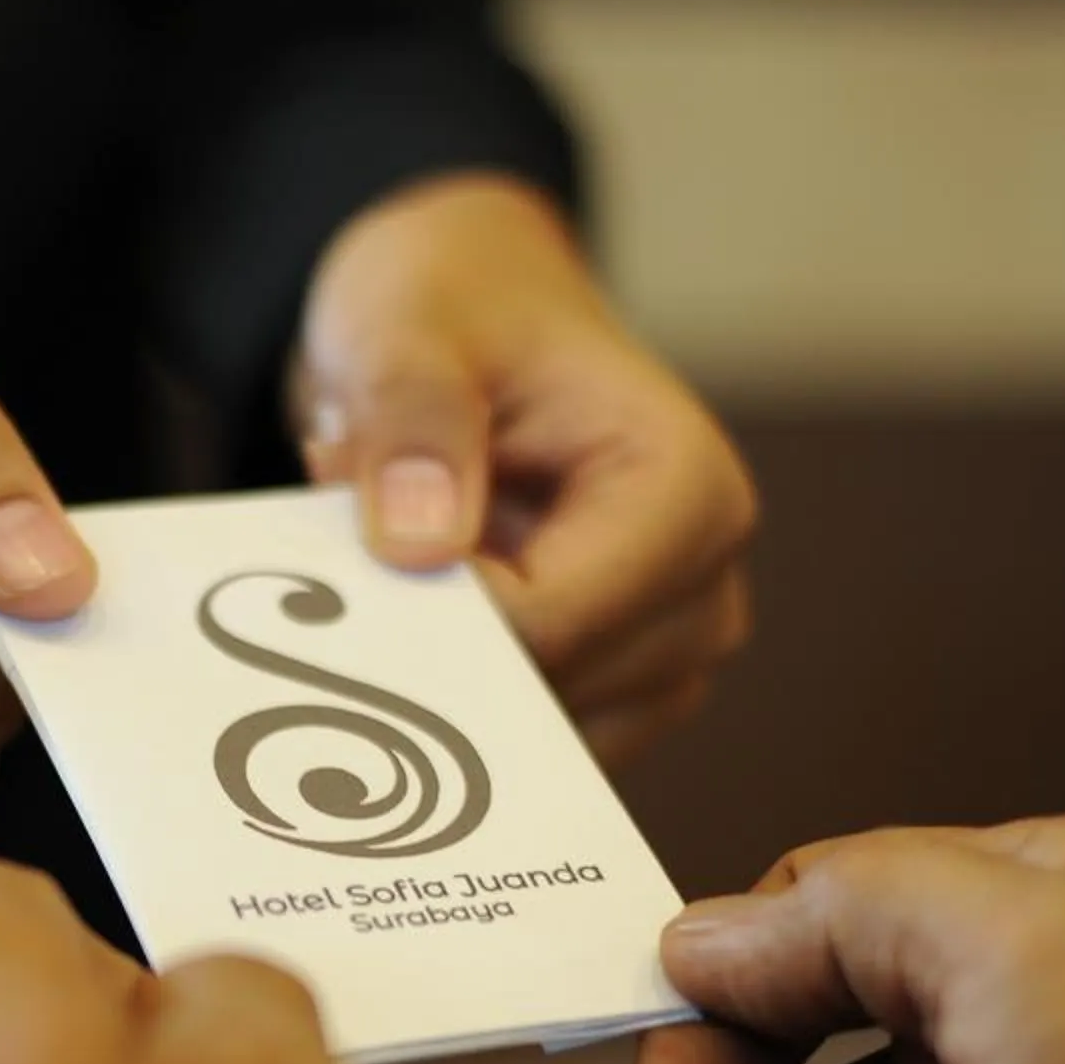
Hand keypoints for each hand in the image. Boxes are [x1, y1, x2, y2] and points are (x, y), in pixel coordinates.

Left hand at [294, 175, 755, 762]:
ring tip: (401, 555)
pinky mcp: (611, 702)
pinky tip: (417, 610)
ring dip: (434, 670)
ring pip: (523, 743)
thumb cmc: (461, 311)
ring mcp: (663, 663)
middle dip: (433, 641)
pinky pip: (515, 751)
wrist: (474, 324)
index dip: (435, 609)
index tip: (362, 542)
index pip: (550, 623)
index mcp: (690, 497)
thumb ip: (413, 420)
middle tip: (363, 541)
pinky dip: (445, 700)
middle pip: (543, 695)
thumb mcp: (413, 325)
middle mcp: (702, 596)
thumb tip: (419, 541)